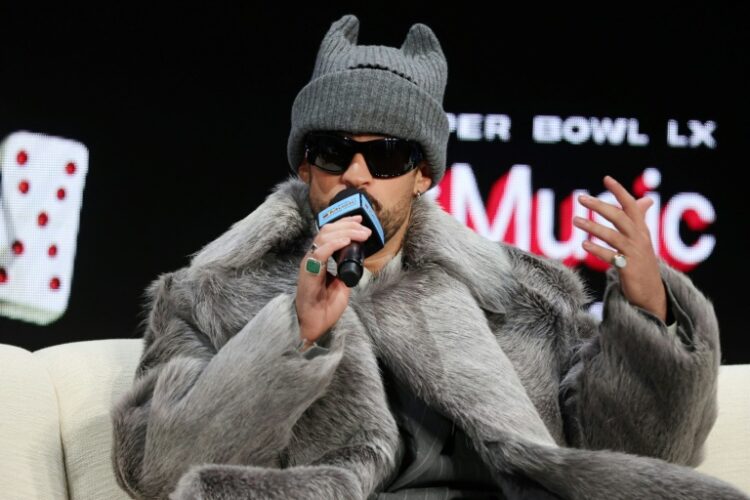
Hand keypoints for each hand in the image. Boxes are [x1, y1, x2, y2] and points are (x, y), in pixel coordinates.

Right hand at [295, 214, 371, 345]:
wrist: (314, 324)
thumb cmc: (325, 307)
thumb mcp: (341, 285)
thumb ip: (345, 271)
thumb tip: (355, 261)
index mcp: (319, 259)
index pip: (330, 233)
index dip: (344, 223)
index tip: (360, 220)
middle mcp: (312, 258)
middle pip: (327, 231)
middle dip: (348, 225)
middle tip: (365, 228)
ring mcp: (309, 264)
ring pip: (324, 237)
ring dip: (345, 232)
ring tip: (361, 234)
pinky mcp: (308, 273)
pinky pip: (320, 253)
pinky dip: (334, 244)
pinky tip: (346, 241)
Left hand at [573, 175, 667, 321]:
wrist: (652, 294)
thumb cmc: (643, 263)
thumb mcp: (643, 239)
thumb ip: (640, 219)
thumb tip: (646, 199)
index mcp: (642, 230)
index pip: (631, 206)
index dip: (620, 192)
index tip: (606, 178)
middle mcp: (639, 239)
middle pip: (620, 217)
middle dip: (600, 206)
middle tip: (580, 197)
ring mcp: (634, 254)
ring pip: (613, 236)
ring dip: (593, 227)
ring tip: (575, 220)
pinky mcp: (628, 268)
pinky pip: (611, 257)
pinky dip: (597, 250)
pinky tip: (584, 244)